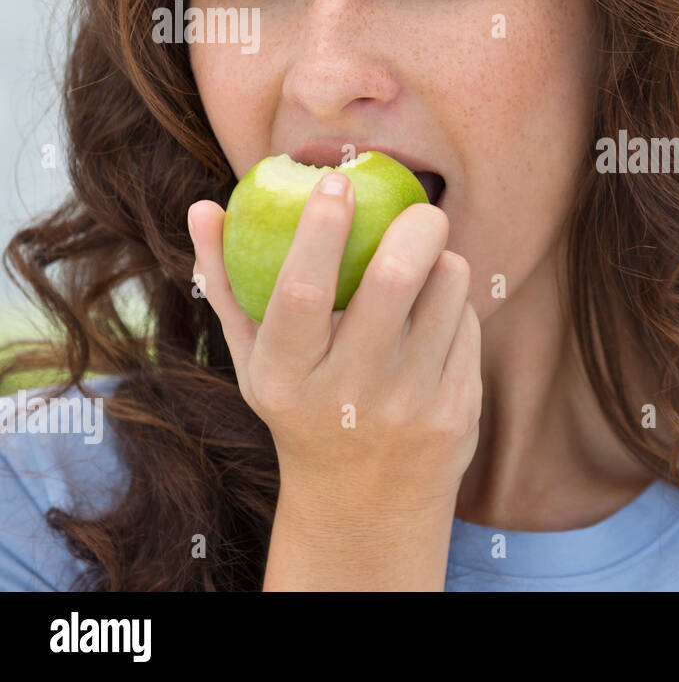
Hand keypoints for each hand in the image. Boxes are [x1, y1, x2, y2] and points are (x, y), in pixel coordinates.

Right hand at [187, 171, 481, 514]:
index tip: (336, 181)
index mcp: (286, 377)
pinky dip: (454, 305)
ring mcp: (409, 405)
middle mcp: (348, 394)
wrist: (366, 502)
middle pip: (394, 278)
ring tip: (423, 267)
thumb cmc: (304, 404)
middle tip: (418, 209)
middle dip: (415, 225)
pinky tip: (435, 319)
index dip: (319, 230)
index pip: (302, 291)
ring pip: (448, 288)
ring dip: (442, 260)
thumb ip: (227, 284)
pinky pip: (468, 322)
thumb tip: (204, 206)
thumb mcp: (255, 360)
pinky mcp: (458, 411)